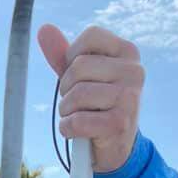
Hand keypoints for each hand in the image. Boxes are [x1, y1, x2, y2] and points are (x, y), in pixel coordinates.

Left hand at [37, 24, 144, 173]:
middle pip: (79, 67)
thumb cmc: (97, 106)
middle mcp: (134, 72)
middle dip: (66, 88)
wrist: (114, 147)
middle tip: (75, 102)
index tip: (77, 76)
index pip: (90, 36)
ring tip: (76, 116)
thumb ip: (63, 55)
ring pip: (77, 94)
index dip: (72, 57)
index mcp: (128, 53)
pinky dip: (67, 128)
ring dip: (66, 111)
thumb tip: (44, 29)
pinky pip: (77, 121)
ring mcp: (129, 98)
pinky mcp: (119, 124)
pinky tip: (75, 131)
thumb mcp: (82, 77)